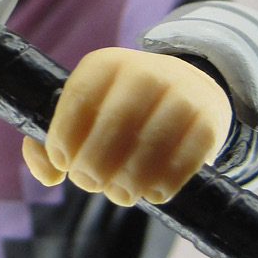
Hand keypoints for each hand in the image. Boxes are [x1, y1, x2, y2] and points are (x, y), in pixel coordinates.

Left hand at [22, 47, 231, 206]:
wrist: (189, 92)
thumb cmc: (121, 112)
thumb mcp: (85, 113)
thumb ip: (52, 144)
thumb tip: (48, 173)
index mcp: (106, 64)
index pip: (79, 100)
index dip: (65, 138)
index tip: (64, 163)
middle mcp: (144, 71)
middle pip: (114, 125)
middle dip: (94, 165)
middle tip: (91, 183)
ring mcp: (181, 93)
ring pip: (150, 146)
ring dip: (128, 181)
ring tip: (120, 193)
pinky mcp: (208, 121)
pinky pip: (183, 161)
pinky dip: (163, 184)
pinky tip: (152, 192)